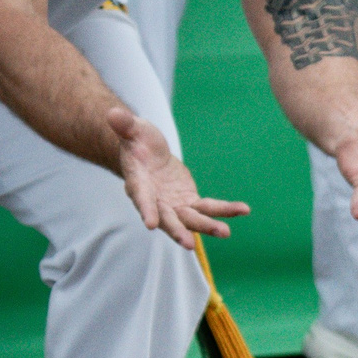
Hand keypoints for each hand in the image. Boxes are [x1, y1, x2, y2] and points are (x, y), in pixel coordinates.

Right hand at [110, 105, 250, 246]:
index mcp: (139, 184)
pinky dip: (225, 210)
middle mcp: (156, 201)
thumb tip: (114, 113)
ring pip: (191, 219)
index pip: (142, 198)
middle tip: (187, 244)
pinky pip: (209, 208)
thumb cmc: (137, 142)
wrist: (148, 154)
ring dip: (207, 226)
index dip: (146, 210)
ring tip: (225, 232)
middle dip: (178, 230)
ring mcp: (174, 205)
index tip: (151, 225)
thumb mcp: (133, 130)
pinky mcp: (190, 202)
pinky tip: (244, 210)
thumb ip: (125, 125)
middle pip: (167, 218)